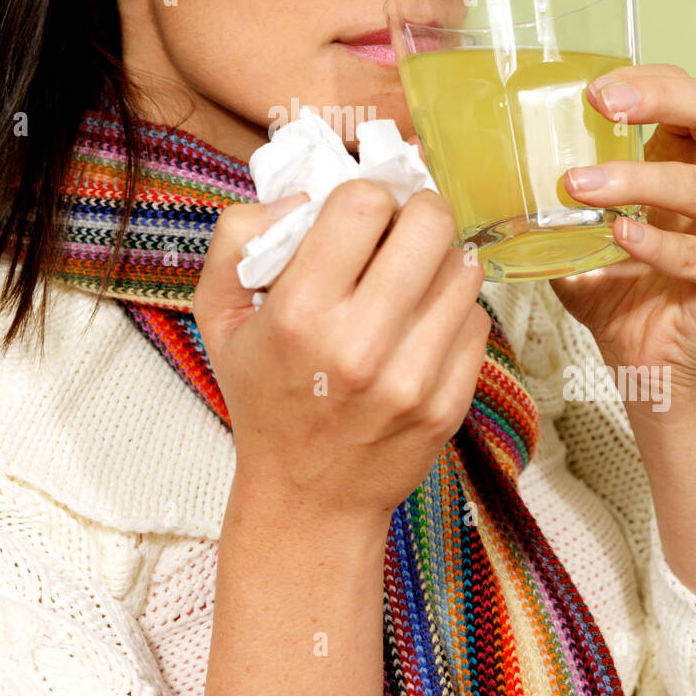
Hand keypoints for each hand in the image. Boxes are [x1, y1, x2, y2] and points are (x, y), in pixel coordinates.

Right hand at [191, 180, 490, 528]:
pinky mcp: (449, 405)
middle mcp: (359, 345)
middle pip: (431, 223)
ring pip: (464, 268)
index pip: (364, 204)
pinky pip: (477, 320)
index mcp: (298, 314)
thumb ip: (238, 236)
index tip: (358, 215)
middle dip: (417, 212)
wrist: (306, 500)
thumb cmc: (264, 396)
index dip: (365, 195)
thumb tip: (303, 195)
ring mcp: (412, 379)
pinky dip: (454, 310)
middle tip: (400, 230)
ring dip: (440, 260)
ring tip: (411, 278)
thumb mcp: (219, 316)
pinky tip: (422, 325)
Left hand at [548, 63, 695, 401]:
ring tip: (579, 185)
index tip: (592, 88)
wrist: (648, 360)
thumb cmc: (622, 284)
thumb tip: (494, 155)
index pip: (691, 92)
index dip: (648, 80)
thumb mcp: (586, 222)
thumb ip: (563, 185)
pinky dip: (656, 244)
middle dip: (662, 99)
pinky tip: (620, 236)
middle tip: (604, 105)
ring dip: (638, 181)